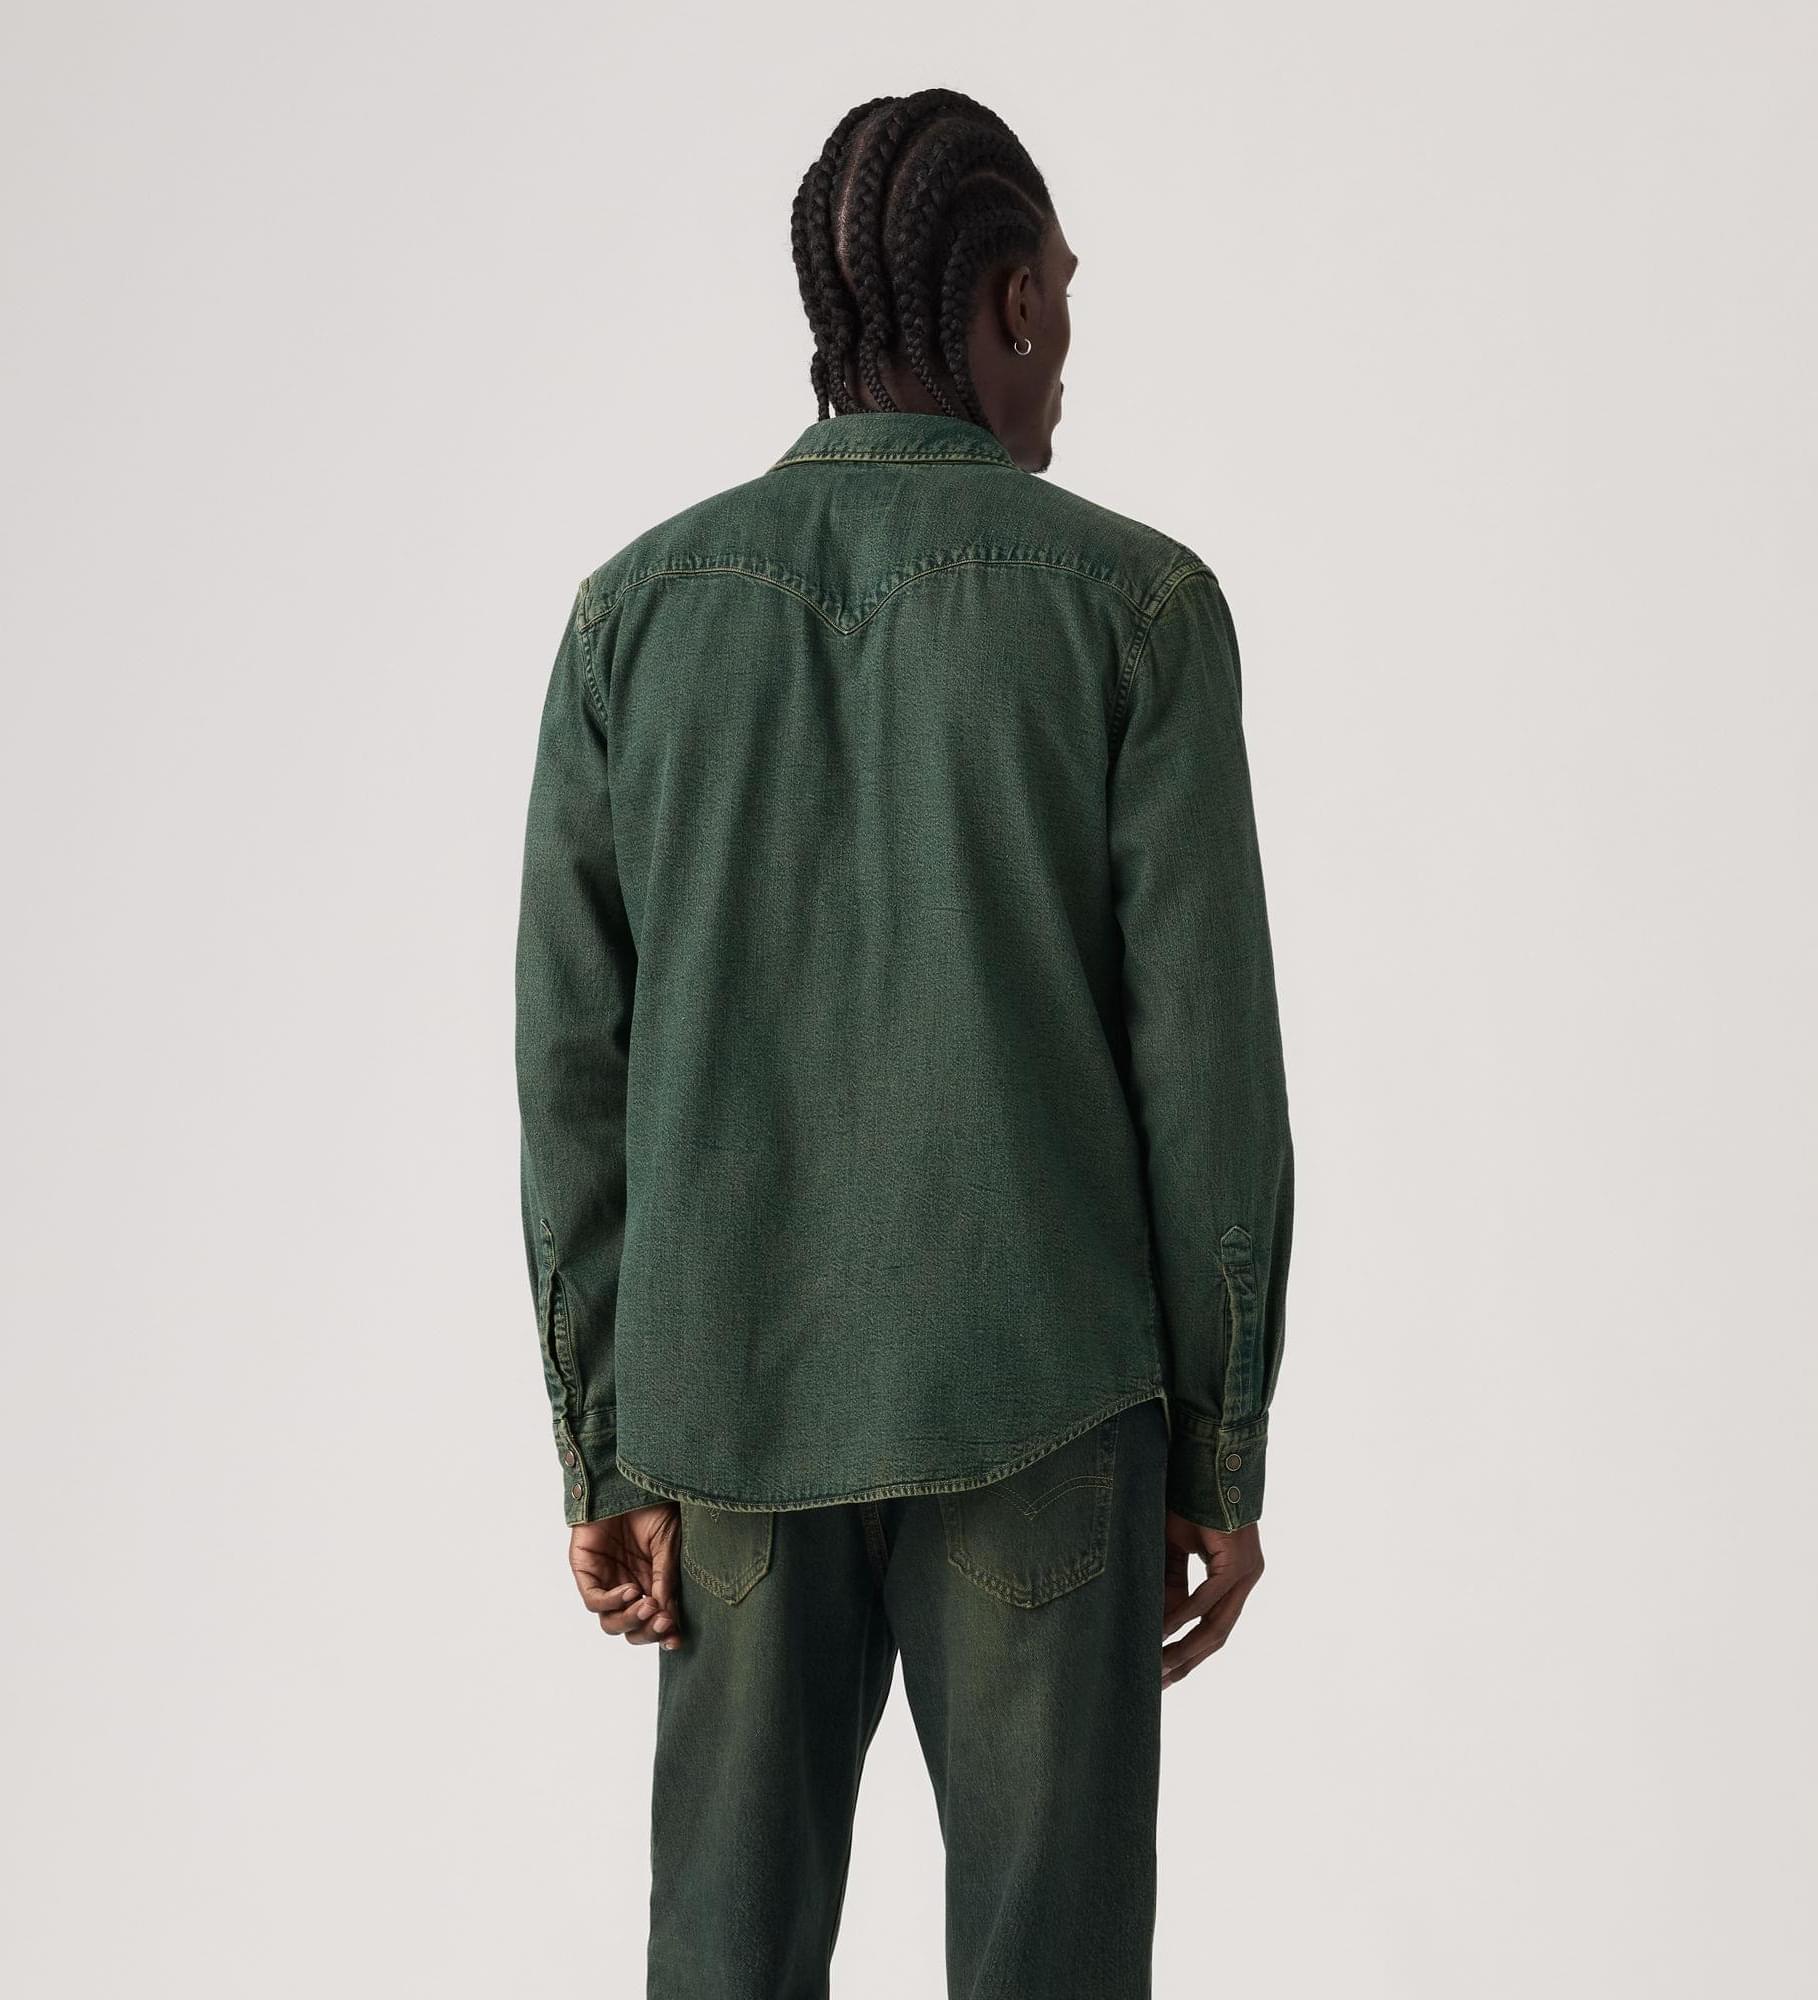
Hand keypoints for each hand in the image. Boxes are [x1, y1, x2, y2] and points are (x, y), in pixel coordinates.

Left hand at [568, 1503, 682, 1650]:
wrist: (628, 1478)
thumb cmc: (652, 1507)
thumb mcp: (668, 1545)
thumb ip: (666, 1580)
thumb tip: (669, 1616)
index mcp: (650, 1584)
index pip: (653, 1621)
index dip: (663, 1634)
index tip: (676, 1639)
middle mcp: (627, 1586)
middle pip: (631, 1628)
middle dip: (647, 1631)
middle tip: (664, 1622)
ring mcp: (605, 1580)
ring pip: (610, 1621)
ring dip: (630, 1620)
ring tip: (648, 1607)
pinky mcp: (585, 1571)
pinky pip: (593, 1599)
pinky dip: (611, 1601)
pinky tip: (630, 1591)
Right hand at [1161, 1512, 1263, 1687]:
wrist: (1205, 1458)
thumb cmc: (1188, 1498)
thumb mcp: (1172, 1548)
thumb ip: (1170, 1583)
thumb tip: (1160, 1623)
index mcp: (1233, 1577)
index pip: (1210, 1627)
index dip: (1186, 1651)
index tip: (1160, 1671)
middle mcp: (1244, 1580)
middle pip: (1215, 1635)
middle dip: (1186, 1661)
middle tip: (1158, 1683)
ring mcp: (1245, 1573)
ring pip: (1215, 1624)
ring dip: (1185, 1648)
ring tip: (1158, 1666)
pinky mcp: (1238, 1562)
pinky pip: (1207, 1597)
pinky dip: (1183, 1615)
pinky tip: (1161, 1628)